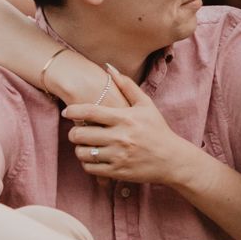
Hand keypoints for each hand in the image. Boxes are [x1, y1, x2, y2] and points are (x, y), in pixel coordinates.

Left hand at [63, 65, 191, 186]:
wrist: (172, 160)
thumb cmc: (158, 129)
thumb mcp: (146, 105)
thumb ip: (127, 85)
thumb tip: (109, 67)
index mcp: (125, 118)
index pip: (90, 112)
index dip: (73, 111)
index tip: (67, 112)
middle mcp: (120, 137)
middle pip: (80, 134)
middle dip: (74, 132)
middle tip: (77, 132)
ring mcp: (118, 156)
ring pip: (83, 153)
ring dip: (80, 149)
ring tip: (85, 145)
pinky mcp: (117, 172)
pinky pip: (90, 168)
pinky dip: (87, 163)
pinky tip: (93, 158)